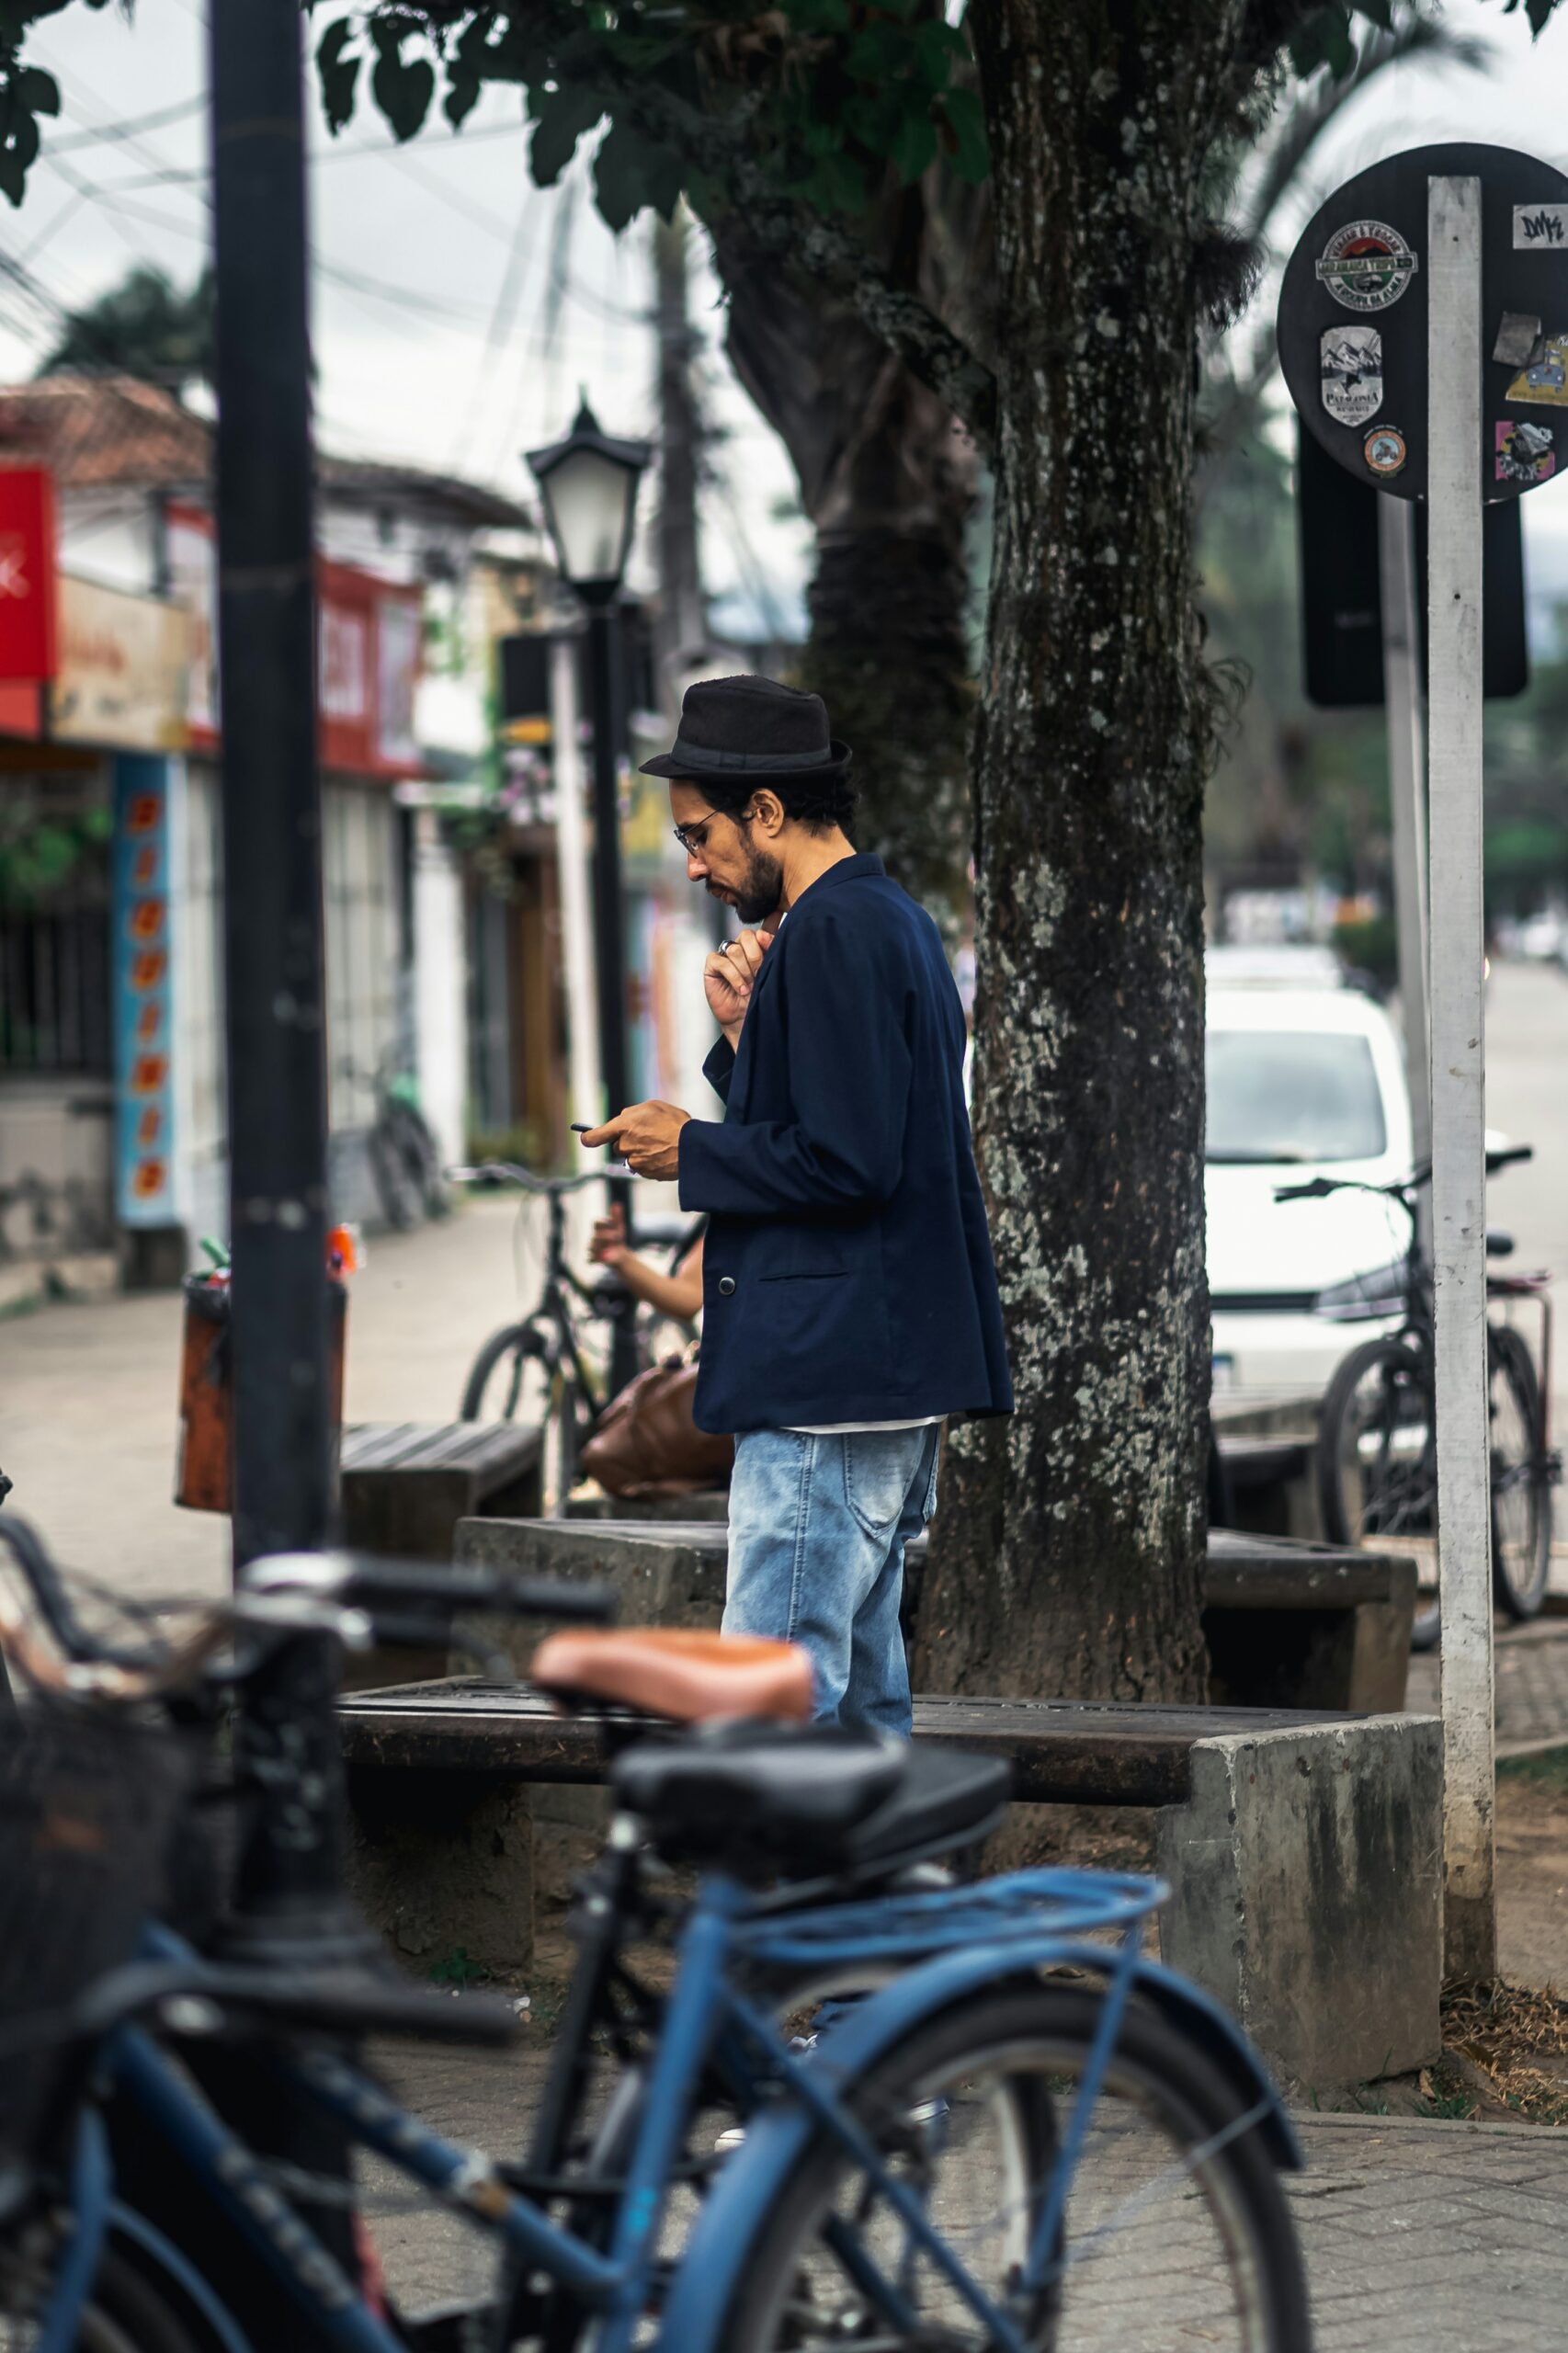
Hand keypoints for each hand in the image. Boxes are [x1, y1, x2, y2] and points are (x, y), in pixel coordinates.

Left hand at [580, 1101, 690, 1181]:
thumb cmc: (676, 1123)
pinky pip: (642, 1167)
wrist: (694, 1147)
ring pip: (630, 1157)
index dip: (589, 1137)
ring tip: (660, 1144)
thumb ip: (633, 1113)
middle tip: (646, 1135)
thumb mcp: (654, 1107)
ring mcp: (634, 1161)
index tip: (586, 1138)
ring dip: (639, 1152)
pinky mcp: (645, 1173)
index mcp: (625, 1126)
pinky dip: (649, 1162)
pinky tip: (663, 1154)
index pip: (596, 1135)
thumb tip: (622, 1119)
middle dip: (626, 1142)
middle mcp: (626, 1145)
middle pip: (617, 1146)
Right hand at [589, 1205, 628, 1268]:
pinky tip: (602, 1260)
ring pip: (591, 1247)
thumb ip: (617, 1217)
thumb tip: (617, 1204)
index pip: (596, 1224)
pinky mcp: (592, 1259)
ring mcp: (592, 1249)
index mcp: (599, 1229)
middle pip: (595, 1236)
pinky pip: (589, 1259)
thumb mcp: (619, 1228)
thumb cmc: (617, 1240)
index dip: (605, 1226)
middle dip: (605, 1237)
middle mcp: (594, 1238)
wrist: (619, 1256)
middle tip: (616, 1239)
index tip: (617, 1230)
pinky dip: (594, 1259)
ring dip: (600, 1249)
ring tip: (610, 1251)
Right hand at [703, 924, 773, 1045]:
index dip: (771, 921)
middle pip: (748, 935)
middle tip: (760, 974)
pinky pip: (722, 961)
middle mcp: (743, 947)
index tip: (774, 931)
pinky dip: (734, 976)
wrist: (747, 1021)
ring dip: (745, 970)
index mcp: (760, 945)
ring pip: (735, 950)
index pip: (766, 925)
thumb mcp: (772, 974)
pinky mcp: (713, 964)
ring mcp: (726, 954)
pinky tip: (740, 989)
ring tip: (750, 986)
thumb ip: (772, 952)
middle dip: (756, 956)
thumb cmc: (761, 999)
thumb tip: (772, 927)